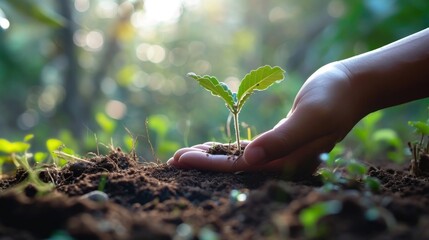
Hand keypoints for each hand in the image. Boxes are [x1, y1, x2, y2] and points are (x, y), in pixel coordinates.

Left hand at [168, 62, 364, 175]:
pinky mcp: (280, 143)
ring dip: (213, 157)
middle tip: (173, 160)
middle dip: (204, 163)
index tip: (182, 159)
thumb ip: (283, 139)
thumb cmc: (334, 97)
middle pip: (236, 167)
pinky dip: (229, 147)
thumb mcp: (312, 116)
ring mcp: (282, 154)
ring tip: (185, 155)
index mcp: (289, 161)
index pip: (241, 168)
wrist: (352, 87)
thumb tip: (250, 158)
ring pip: (240, 159)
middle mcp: (283, 163)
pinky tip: (213, 146)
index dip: (209, 164)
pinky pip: (249, 149)